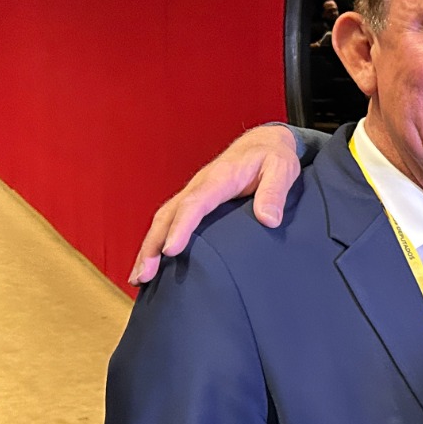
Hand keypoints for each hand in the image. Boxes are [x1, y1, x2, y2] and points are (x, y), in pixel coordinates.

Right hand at [129, 125, 301, 284]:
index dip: (181, 228)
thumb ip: (275, 192)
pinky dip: (156, 242)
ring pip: (163, 221)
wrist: (263, 144)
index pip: (195, 204)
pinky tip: (152, 265)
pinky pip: (170, 221)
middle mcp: (199, 186)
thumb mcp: (282, 169)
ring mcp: (193, 194)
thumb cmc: (273, 158)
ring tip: (139, 279)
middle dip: (152, 245)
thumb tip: (268, 220)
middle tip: (143, 276)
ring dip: (148, 248)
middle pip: (168, 216)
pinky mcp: (193, 202)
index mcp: (219, 179)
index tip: (171, 251)